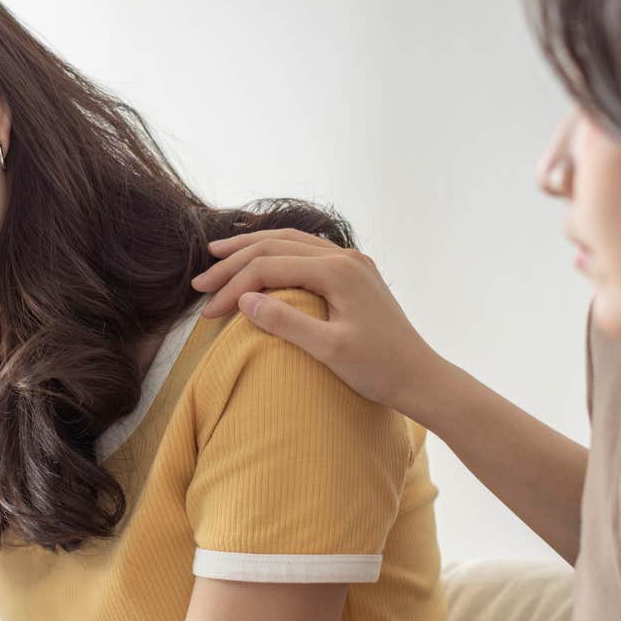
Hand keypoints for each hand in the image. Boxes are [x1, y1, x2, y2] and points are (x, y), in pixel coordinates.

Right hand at [190, 229, 441, 414]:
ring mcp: (352, 262)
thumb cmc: (378, 369)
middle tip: (199, 281)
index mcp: (338, 271)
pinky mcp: (355, 273)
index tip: (207, 313)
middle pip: (276, 246)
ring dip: (253, 249)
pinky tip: (262, 260)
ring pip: (291, 242)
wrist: (420, 377)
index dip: (233, 287)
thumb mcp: (328, 350)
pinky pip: (306, 252)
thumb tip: (244, 299)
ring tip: (219, 255)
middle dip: (234, 262)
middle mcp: (345, 257)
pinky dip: (276, 254)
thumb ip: (286, 322)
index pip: (270, 267)